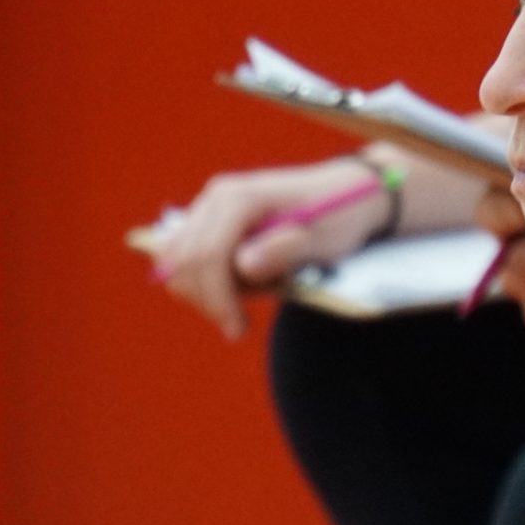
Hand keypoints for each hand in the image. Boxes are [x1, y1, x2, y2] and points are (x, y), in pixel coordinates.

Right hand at [149, 155, 392, 339]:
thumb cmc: (337, 218)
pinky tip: (239, 289)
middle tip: (241, 326)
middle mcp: (216, 197)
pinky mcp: (210, 221)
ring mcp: (209, 207)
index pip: (207, 256)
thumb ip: (283, 251)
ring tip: (246, 303)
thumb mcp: (322, 241)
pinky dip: (206, 282)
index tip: (239, 329)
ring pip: (179, 263)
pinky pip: (188, 259)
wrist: (346, 195)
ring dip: (205, 293)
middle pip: (185, 261)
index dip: (217, 299)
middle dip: (209, 300)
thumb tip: (243, 264)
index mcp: (239, 199)